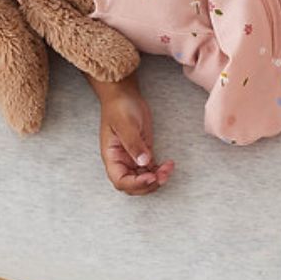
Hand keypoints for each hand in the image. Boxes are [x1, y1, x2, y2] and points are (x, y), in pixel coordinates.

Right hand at [97, 77, 174, 195]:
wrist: (124, 95)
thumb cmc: (119, 107)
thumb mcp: (125, 124)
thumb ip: (133, 144)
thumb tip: (143, 163)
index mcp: (112, 157)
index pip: (120, 180)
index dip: (135, 184)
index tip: (150, 177)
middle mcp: (121, 161)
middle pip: (133, 184)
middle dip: (148, 184)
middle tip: (162, 176)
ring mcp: (132, 157)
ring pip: (144, 178)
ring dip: (156, 178)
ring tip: (168, 169)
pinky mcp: (143, 152)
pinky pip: (151, 169)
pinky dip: (160, 171)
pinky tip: (169, 165)